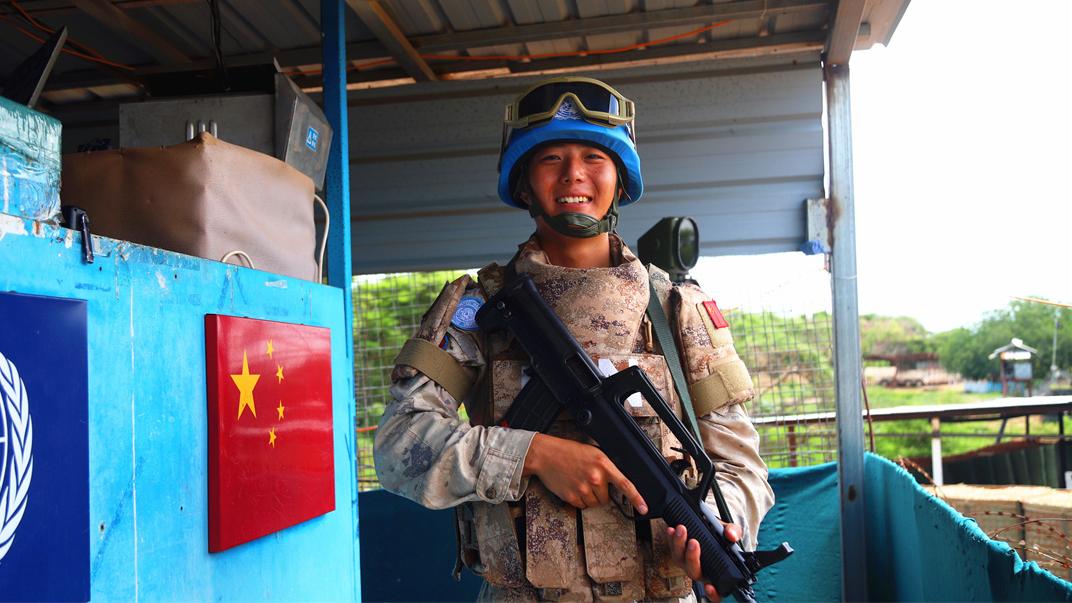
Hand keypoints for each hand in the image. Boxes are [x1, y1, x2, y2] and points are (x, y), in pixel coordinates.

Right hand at [522, 433, 646, 513]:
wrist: (546, 455)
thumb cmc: (568, 451)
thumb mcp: (592, 452)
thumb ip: (605, 466)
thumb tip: (615, 481)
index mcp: (603, 464)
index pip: (625, 484)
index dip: (637, 498)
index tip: (644, 508)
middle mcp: (595, 477)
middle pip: (606, 498)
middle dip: (600, 493)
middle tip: (589, 481)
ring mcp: (583, 488)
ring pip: (594, 503)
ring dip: (589, 497)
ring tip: (579, 482)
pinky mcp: (572, 497)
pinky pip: (582, 506)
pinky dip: (579, 500)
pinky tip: (572, 487)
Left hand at [666, 522, 741, 601]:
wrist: (711, 529)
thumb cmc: (723, 537)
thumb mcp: (731, 533)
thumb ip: (734, 533)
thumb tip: (731, 535)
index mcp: (716, 574)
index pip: (717, 592)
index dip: (713, 594)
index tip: (709, 586)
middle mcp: (701, 571)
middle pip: (693, 572)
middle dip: (692, 557)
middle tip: (694, 542)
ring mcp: (687, 563)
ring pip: (680, 559)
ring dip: (678, 544)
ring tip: (681, 530)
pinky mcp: (678, 552)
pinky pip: (672, 548)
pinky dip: (670, 539)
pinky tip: (670, 530)